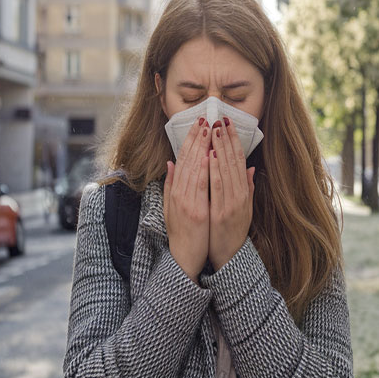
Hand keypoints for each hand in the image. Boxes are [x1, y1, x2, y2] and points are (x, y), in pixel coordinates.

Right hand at [164, 117, 210, 282]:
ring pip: (193, 169)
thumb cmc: (182, 233)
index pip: (182, 160)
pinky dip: (203, 170)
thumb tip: (171, 163)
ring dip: (201, 148)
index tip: (197, 125)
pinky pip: (200, 187)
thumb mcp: (172, 207)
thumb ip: (171, 185)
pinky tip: (207, 155)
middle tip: (203, 119)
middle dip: (196, 139)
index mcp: (175, 192)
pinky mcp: (196, 212)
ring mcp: (186, 202)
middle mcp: (178, 194)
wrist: (184, 258)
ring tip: (207, 130)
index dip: (189, 141)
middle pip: (187, 160)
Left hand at [208, 117, 255, 270]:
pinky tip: (210, 155)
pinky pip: (217, 187)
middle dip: (227, 139)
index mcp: (243, 192)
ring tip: (215, 130)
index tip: (227, 124)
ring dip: (220, 149)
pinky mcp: (222, 212)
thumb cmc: (232, 231)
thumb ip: (247, 187)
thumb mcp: (245, 208)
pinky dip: (214, 170)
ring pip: (226, 170)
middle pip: (233, 162)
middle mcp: (240, 195)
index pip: (238, 160)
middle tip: (221, 119)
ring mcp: (232, 204)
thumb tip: (249, 167)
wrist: (228, 257)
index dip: (233, 141)